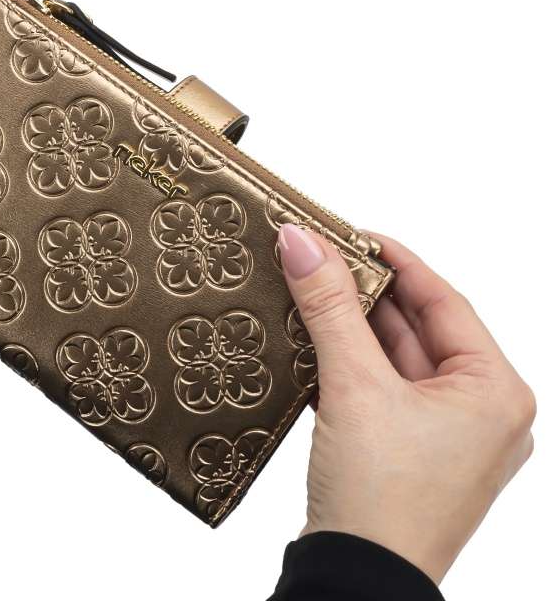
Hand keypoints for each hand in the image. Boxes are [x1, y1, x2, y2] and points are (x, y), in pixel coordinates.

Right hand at [278, 223, 535, 584]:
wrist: (358, 582)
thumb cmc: (383, 497)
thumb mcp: (354, 385)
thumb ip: (329, 307)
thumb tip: (301, 240)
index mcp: (494, 391)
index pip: (443, 299)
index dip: (393, 259)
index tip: (348, 230)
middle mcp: (479, 412)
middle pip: (415, 328)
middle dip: (361, 294)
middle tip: (315, 256)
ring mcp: (444, 436)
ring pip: (392, 359)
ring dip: (347, 328)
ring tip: (304, 291)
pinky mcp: (408, 454)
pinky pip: (379, 390)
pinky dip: (344, 364)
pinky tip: (308, 341)